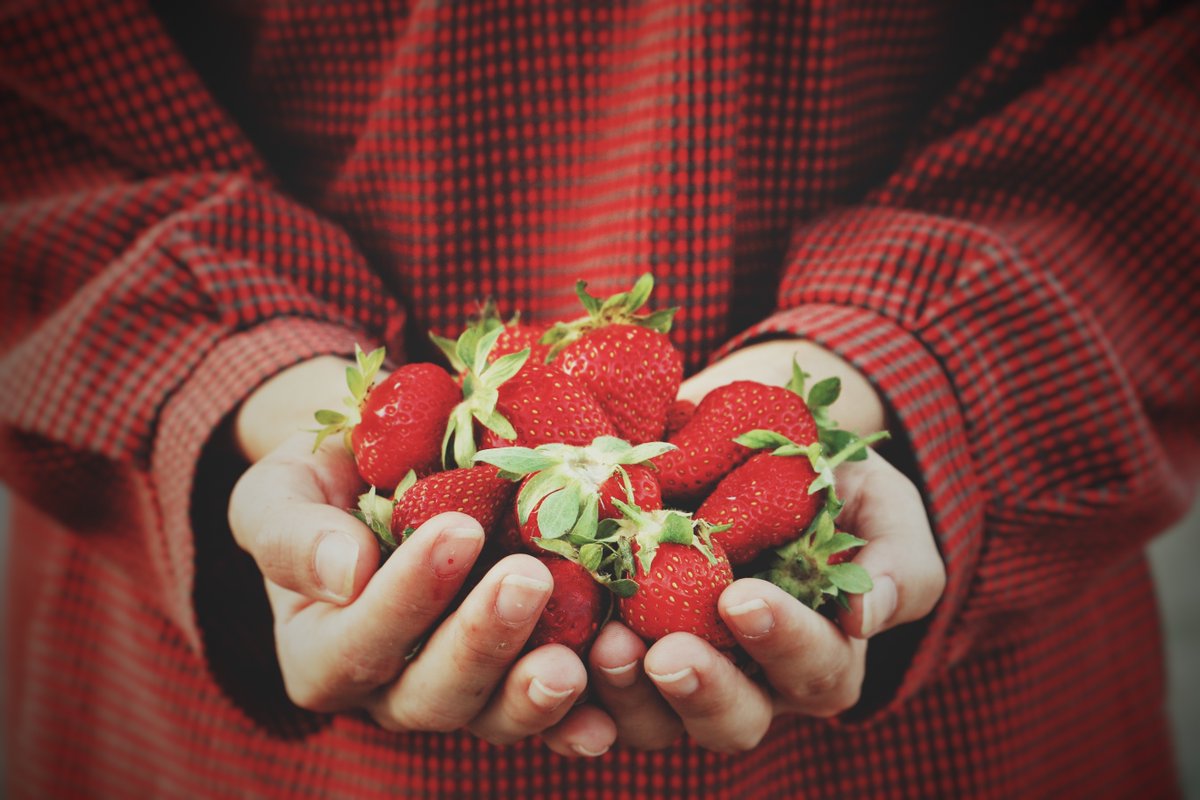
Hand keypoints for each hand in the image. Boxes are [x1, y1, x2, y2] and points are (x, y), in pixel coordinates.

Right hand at [226, 357, 617, 755]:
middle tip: (529, 578)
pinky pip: (550, 717)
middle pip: (433, 695)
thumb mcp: (280, 492)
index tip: (457, 529)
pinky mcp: (516, 680)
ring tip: (576, 658)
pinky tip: (610, 715)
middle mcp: (390, 689)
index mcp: (322, 652)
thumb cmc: (325, 482)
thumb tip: (344, 572)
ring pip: (495, 717)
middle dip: (483, 640)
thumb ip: (292, 534)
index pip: (357, 643)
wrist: (385, 473)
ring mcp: (461, 692)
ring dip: (535, 693)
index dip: (406, 598)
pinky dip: (581, 719)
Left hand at [585, 339, 944, 751]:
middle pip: (733, 720)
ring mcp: (678, 673)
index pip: (815, 669)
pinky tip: (549, 655)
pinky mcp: (617, 653)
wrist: (745, 446)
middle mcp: (750, 682)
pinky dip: (570, 683)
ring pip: (654, 721)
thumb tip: (867, 616)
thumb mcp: (880, 508)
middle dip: (701, 690)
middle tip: (667, 652)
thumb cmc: (828, 483)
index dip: (783, 642)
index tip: (742, 597)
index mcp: (820, 656)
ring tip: (604, 641)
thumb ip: (895, 561)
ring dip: (627, 692)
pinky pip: (589, 694)